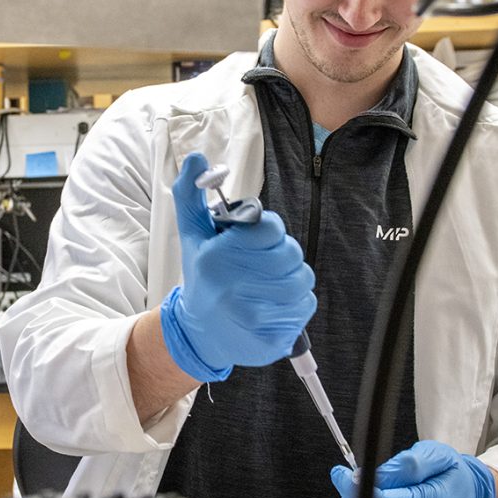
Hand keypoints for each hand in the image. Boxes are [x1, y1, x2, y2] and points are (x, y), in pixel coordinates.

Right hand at [160, 152, 316, 381]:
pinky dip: (297, 301)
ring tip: (271, 282)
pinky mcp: (271, 339)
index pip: (271, 228)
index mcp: (215, 258)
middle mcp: (233, 288)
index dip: (270, 230)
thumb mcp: (193, 234)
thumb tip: (197, 158)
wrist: (199, 333)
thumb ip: (192, 193)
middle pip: (291, 254)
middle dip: (283, 253)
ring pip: (302, 279)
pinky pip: (305, 305)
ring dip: (292, 277)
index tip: (258, 238)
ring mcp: (253, 317)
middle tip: (266, 261)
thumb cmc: (202, 276)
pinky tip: (275, 303)